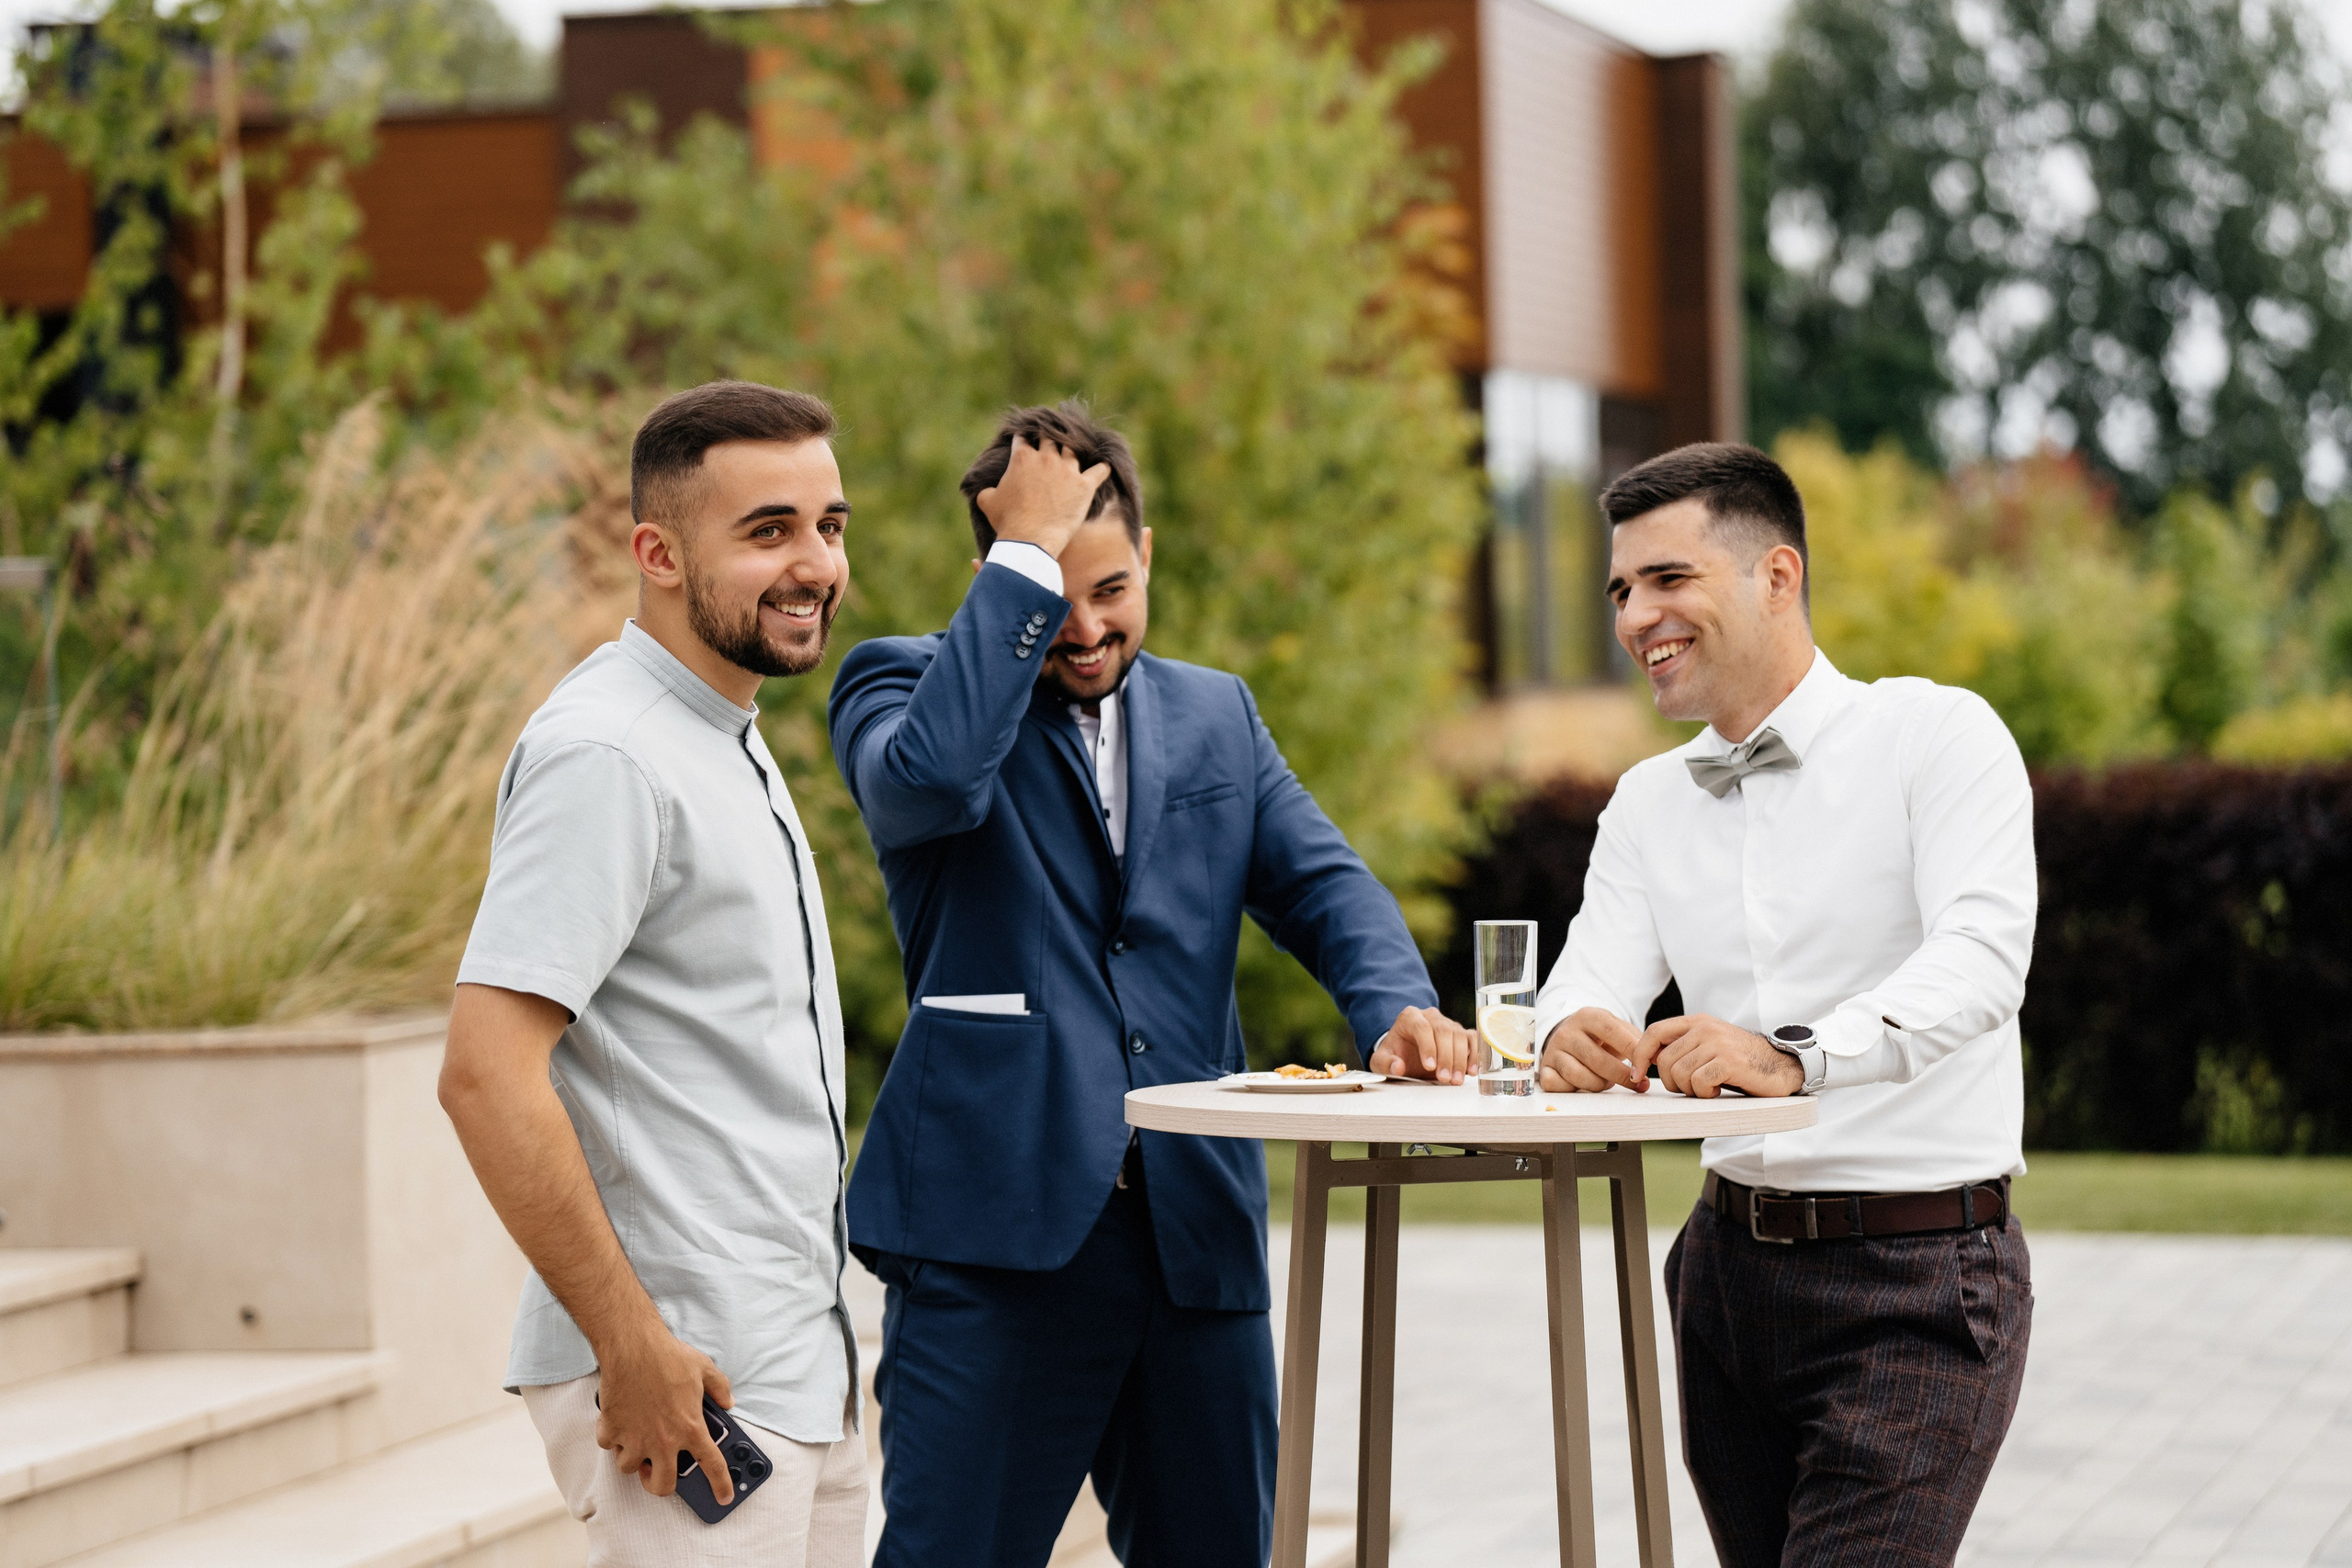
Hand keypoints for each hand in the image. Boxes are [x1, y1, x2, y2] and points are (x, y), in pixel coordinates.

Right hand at [593, 1322, 735, 1502]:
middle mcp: (663, 1440)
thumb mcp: (705, 1368)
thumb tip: (728, 1401)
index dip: (721, 1485)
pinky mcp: (612, 1431)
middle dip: (659, 1484)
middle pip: (661, 1485)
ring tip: (638, 1438)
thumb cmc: (668, 1356)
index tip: (724, 1498)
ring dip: (633, 1458)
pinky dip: (614, 1438)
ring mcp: (635, 1439)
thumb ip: (720, 1388)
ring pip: (630, 1468)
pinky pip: (610, 1446)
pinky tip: (621, 1421)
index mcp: (690, 1428)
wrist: (633, 1346)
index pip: (711, 1465)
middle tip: (657, 1470)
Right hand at [976, 436, 1111, 559]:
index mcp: (1022, 457)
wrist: (1030, 539)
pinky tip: (1104, 465)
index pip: (1024, 437)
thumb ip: (986, 489)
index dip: (1025, 438)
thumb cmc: (1007, 521)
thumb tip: (985, 490)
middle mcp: (1046, 457)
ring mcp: (1068, 469)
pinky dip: (1103, 467)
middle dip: (1050, 439)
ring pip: (1073, 451)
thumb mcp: (987, 502)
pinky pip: (1100, 470)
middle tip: (1052, 443)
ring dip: (1073, 452)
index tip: (1028, 440)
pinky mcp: (1085, 485)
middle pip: (1051, 438)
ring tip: (1076, 454)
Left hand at [1367, 1005, 1477, 1083]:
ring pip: (1459, 1035)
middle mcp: (1431, 1016)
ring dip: (1460, 1059)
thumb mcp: (1381, 1061)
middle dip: (1446, 1057)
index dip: (1428, 1046)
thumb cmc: (1395, 1054)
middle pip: (1443, 1031)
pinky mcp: (1461, 1033)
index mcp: (1410, 1017)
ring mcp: (1448, 1023)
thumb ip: (1385, 1063)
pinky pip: (1472, 1038)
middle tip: (1444, 1078)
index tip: (1429, 1066)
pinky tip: (1471, 1071)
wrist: (1405, 1052)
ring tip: (1456, 1080)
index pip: (1422, 1027)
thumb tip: (1398, 1066)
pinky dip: (1474, 1054)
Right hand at [1537, 1007, 1645, 1092]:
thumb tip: (1655, 1057)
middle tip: (1637, 1083)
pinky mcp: (1545, 1070)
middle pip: (1598, 1060)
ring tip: (1607, 1081)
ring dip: (1600, 1085)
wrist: (1568, 1037)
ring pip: (1580, 1077)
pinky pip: (1560, 1086)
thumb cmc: (1600, 1037)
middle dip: (1622, 1076)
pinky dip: (1575, 1090)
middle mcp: (1567, 1032)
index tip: (1646, 1065)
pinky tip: (1584, 1085)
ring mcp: (1553, 1051)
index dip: (1631, 1050)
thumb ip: (1638, 1040)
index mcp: (1587, 1016)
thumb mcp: (1618, 1029)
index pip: (1611, 1030)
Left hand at [1632, 1015, 1803, 1098]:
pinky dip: (1705, 1093)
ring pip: (1680, 1074)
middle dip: (1672, 1082)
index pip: (1654, 1033)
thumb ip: (1683, 1046)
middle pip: (1665, 1061)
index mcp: (1698, 1021)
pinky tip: (1719, 1090)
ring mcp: (1717, 1043)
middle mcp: (1706, 1028)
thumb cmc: (1742, 1061)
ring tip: (1709, 1087)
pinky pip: (1699, 1083)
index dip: (1641, 1055)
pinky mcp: (1729, 1062)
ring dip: (1691, 1089)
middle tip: (1693, 1087)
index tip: (1637, 1074)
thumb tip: (1648, 1058)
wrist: (1782, 1066)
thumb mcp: (1710, 1046)